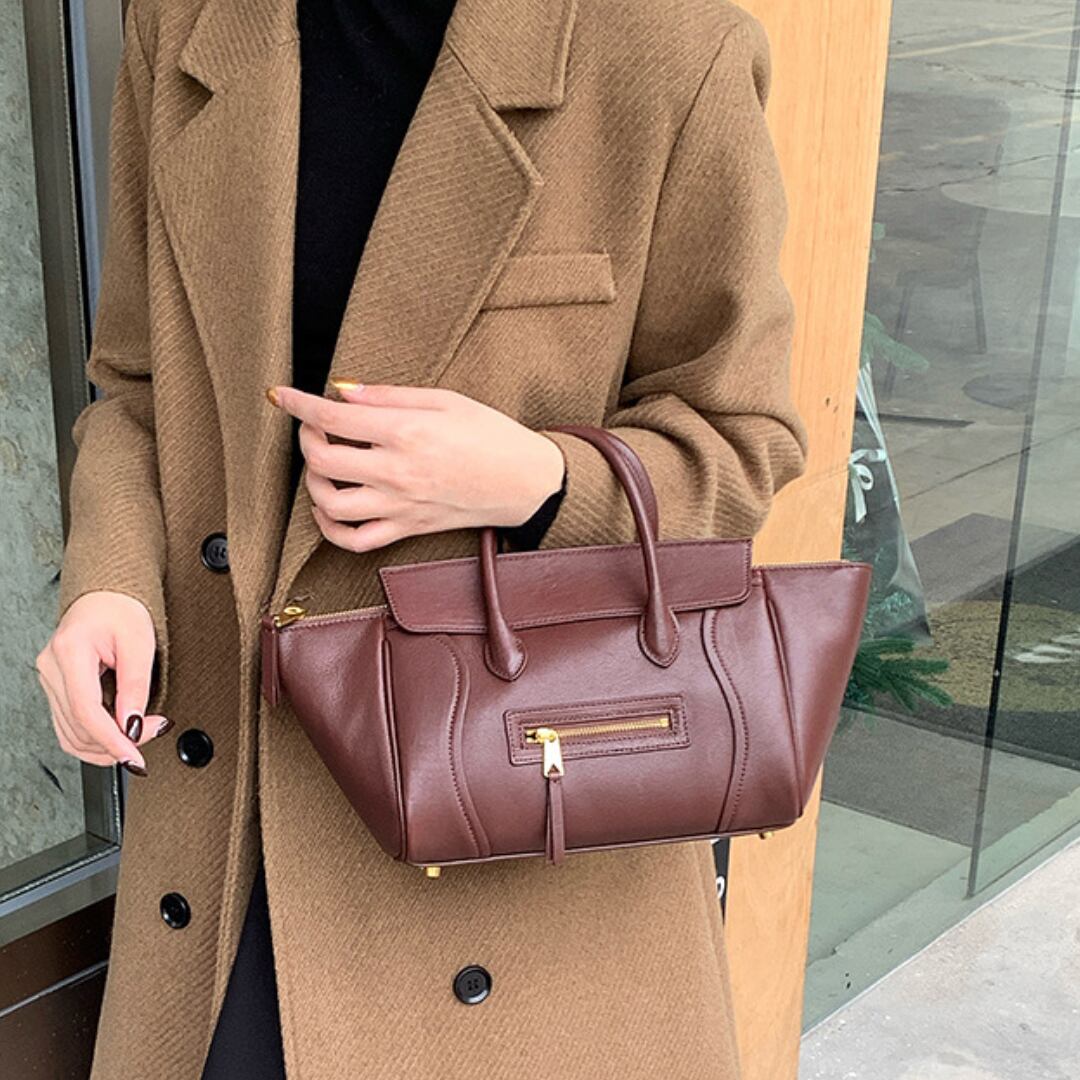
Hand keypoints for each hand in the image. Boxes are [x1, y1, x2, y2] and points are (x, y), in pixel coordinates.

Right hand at [36, 590, 170, 772]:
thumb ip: (135, 687)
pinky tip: (117, 734)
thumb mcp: (140, 643)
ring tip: (138, 734)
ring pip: (70, 733)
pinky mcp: (55, 687)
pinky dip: (94, 737)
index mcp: (70, 651)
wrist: (106, 596)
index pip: (86, 710)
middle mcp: (51, 667)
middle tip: (151, 733)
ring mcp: (49, 678)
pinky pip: (69, 725)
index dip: (111, 740)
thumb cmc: (122, 610)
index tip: (134, 755)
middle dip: (116, 741)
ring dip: (105, 745)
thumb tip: (132, 726)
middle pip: (78, 726)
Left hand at [268, 381, 566, 552]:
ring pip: (330, 503)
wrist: (526, 482)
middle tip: (314, 426)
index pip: (332, 418)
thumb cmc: (492, 435)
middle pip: (322, 459)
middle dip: (306, 438)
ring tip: (323, 465)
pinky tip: (329, 508)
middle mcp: (398, 472)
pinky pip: (354, 540)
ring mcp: (400, 505)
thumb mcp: (445, 400)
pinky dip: (330, 527)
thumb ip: (390, 395)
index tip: (280, 395)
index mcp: (407, 432)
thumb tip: (344, 392)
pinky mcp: (407, 528)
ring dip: (313, 481)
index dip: (297, 404)